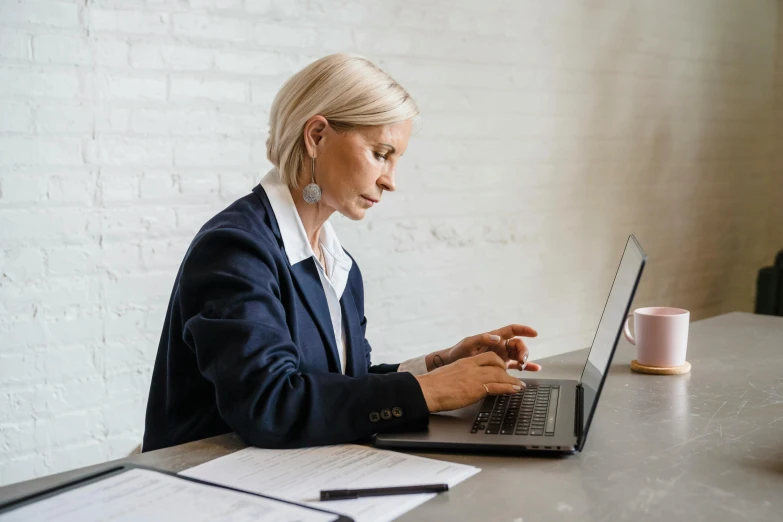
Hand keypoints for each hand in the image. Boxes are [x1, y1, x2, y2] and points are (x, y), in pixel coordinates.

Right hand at [415, 352, 523, 411]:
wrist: (427, 391)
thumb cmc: (434, 386)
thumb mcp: (450, 375)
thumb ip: (461, 375)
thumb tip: (466, 382)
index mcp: (465, 362)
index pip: (487, 357)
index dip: (498, 362)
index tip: (503, 368)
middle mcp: (472, 366)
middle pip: (496, 362)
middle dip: (507, 369)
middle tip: (512, 377)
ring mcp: (475, 376)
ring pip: (500, 374)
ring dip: (512, 380)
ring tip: (519, 385)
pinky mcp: (477, 388)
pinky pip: (498, 385)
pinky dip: (509, 387)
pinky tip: (515, 390)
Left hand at [427, 324, 541, 371]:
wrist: (451, 365)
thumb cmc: (458, 352)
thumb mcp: (468, 344)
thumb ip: (482, 339)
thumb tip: (497, 338)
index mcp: (493, 337)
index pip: (512, 330)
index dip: (523, 330)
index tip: (534, 333)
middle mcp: (500, 346)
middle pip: (518, 344)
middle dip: (523, 350)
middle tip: (522, 360)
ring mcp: (501, 356)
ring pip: (518, 355)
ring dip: (524, 359)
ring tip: (523, 366)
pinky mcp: (500, 366)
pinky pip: (515, 366)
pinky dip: (526, 367)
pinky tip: (534, 369)